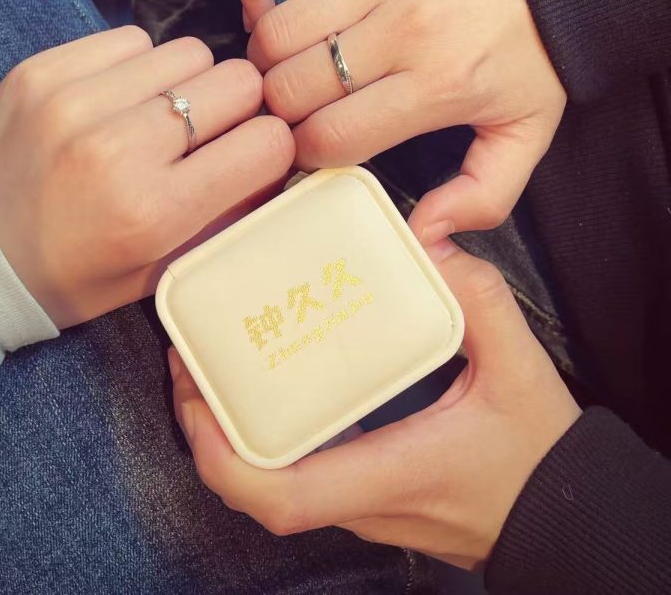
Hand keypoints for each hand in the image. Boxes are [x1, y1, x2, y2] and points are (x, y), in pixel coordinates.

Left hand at [0, 26, 293, 326]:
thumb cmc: (67, 276)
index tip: (252, 154)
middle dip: (237, 108)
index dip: (270, 147)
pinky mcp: (42, 69)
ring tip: (157, 115)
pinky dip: (137, 66)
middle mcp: (118, 149)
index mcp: (152, 213)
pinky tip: (117, 99)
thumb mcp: (156, 273)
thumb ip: (226, 217)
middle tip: (208, 132)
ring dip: (186, 83)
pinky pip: (132, 39)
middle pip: (237, 82)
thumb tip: (280, 162)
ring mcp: (75, 100)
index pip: (267, 143)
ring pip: (188, 52)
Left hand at [169, 233, 579, 570]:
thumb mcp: (519, 367)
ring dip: (229, 436)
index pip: (284, 496)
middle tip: (189, 363)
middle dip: (206, 432)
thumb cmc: (541, 453)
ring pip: (270, 490)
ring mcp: (363, 509)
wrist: (566, 516)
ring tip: (213, 368)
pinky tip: (269, 387)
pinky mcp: (367, 500)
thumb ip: (479, 298)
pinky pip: (297, 479)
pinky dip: (265, 439)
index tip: (194, 396)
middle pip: (256, 492)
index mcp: (394, 472)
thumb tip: (430, 239)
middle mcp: (365, 503)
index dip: (223, 456)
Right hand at [239, 0, 565, 240]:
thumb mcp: (526, 132)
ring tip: (281, 69)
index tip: (310, 152)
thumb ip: (482, 195)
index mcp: (436, 87)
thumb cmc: (538, 48)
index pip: (331, 137)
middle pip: (292, 88)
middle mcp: (402, 30)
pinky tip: (262, 9)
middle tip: (291, 114)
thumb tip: (422, 235)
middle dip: (280, 113)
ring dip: (264, 59)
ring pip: (278, 29)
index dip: (306, 155)